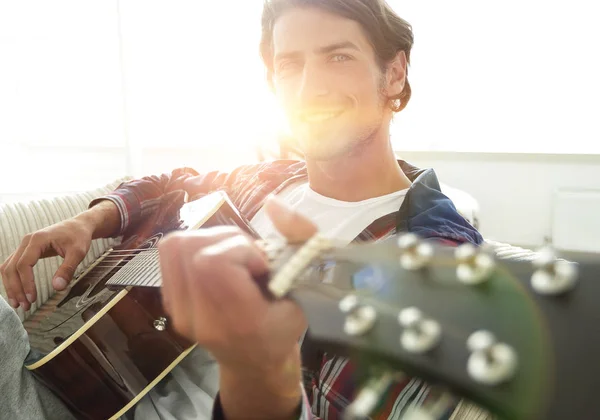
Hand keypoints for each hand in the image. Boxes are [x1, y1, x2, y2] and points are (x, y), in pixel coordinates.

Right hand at [0, 218, 93, 309]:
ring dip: (11, 286)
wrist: (78, 226)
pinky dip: (12, 280)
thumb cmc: (79, 237)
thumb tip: (57, 288)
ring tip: (19, 304)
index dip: (26, 283)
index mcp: (38, 239)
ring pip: (8, 267)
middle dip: (16, 288)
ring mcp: (24, 246)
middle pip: (12, 267)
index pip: (24, 264)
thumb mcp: (78, 252)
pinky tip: (17, 293)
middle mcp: (26, 241)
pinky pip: (12, 266)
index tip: (33, 298)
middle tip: (25, 306)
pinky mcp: (25, 251)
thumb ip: (68, 269)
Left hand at [158, 195, 317, 417]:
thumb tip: (274, 202)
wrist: (252, 361)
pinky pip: (171, 253)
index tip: (261, 265)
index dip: (240, 249)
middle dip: (226, 239)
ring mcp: (178, 311)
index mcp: (238, 322)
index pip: (213, 263)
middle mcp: (199, 319)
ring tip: (233, 257)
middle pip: (191, 248)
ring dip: (210, 239)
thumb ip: (300, 240)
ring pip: (176, 245)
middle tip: (248, 258)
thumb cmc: (283, 325)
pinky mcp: (169, 300)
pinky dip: (197, 246)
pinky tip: (218, 262)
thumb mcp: (307, 286)